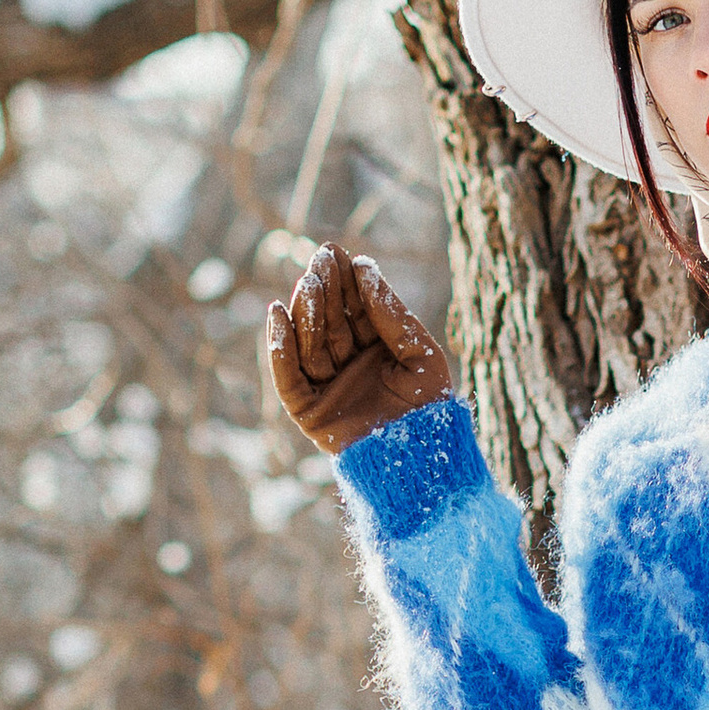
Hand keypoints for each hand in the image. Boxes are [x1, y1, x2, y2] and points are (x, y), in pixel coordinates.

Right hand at [267, 247, 454, 455]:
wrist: (424, 458)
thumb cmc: (431, 408)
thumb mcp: (419, 352)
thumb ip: (391, 314)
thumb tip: (366, 268)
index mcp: (376, 351)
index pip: (355, 310)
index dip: (345, 282)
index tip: (335, 252)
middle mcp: (349, 367)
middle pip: (329, 323)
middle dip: (324, 291)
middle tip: (319, 260)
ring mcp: (327, 388)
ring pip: (309, 343)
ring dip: (305, 312)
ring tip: (307, 283)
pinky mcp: (308, 411)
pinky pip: (288, 376)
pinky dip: (279, 347)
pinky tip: (277, 314)